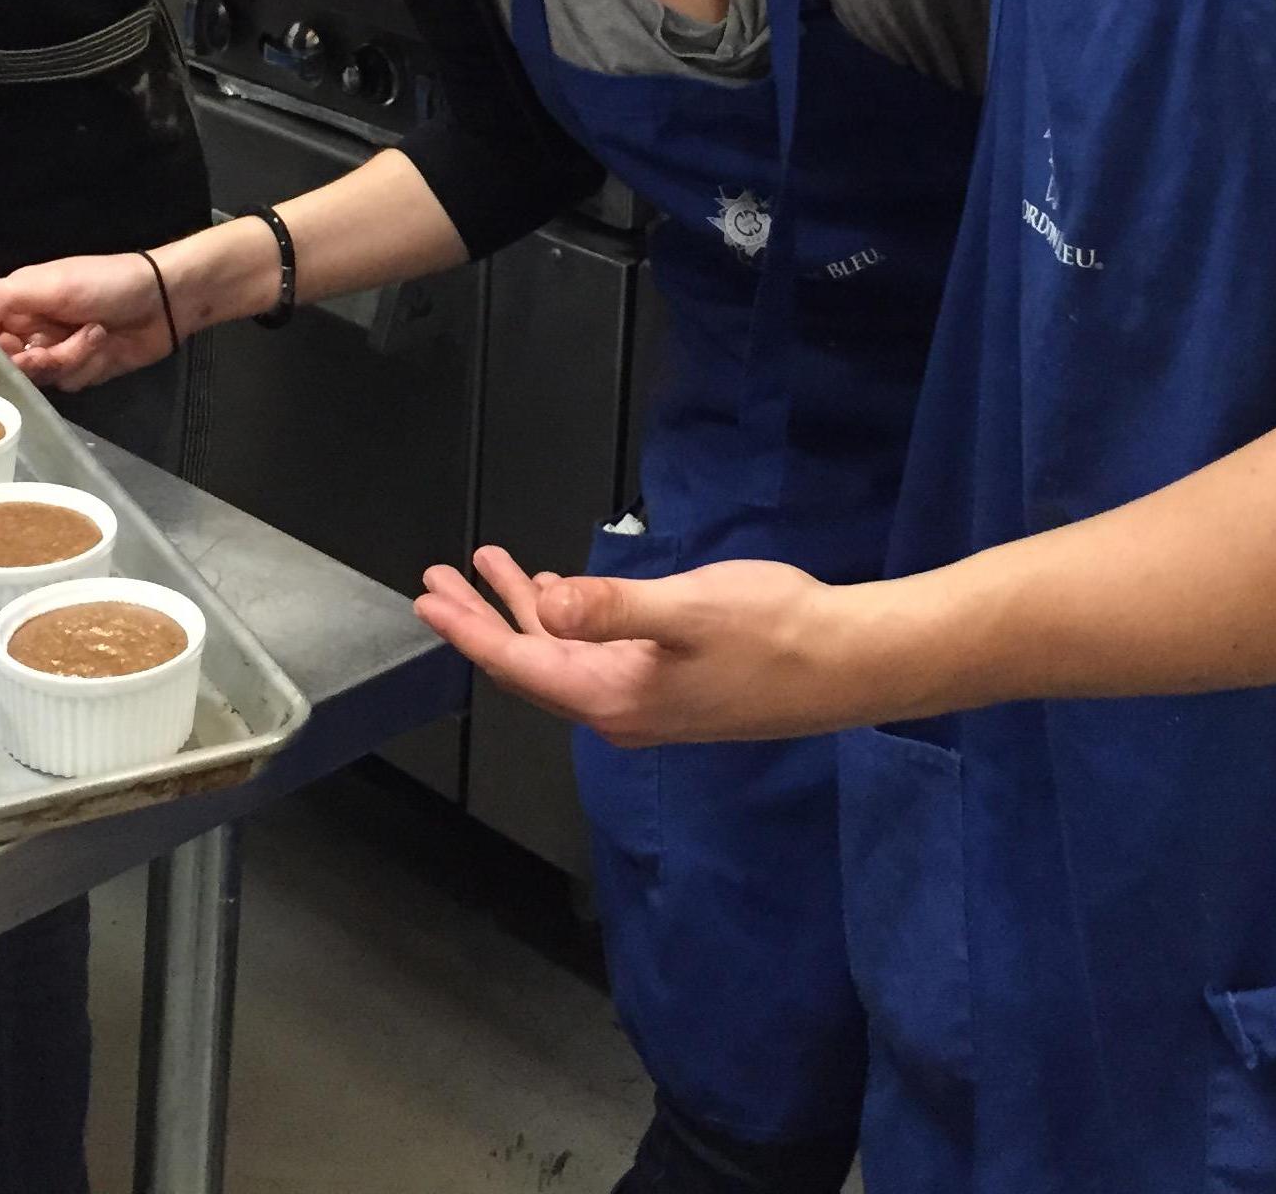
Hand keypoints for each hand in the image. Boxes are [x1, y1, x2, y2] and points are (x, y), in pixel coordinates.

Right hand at [0, 253, 171, 391]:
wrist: (166, 298)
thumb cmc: (106, 282)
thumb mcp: (47, 282)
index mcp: (20, 303)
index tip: (2, 351)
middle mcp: (34, 329)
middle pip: (9, 364)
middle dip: (34, 357)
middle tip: (53, 343)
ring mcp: (60, 351)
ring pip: (41, 377)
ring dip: (70, 357)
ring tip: (95, 332)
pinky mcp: (85, 369)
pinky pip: (70, 383)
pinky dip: (88, 365)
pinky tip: (107, 344)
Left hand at [415, 544, 872, 746]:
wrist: (846, 663)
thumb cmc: (774, 631)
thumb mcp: (690, 611)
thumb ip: (614, 607)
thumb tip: (547, 607)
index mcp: (614, 696)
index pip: (521, 665)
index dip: (470, 632)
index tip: (430, 599)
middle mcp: (619, 708)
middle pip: (529, 664)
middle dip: (481, 619)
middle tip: (438, 581)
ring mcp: (644, 699)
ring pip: (562, 655)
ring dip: (523, 610)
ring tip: (487, 567)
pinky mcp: (668, 683)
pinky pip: (595, 652)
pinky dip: (567, 617)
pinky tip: (561, 591)